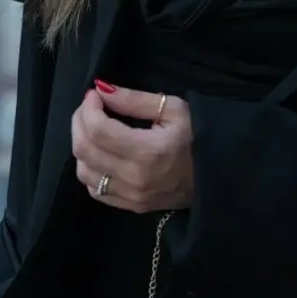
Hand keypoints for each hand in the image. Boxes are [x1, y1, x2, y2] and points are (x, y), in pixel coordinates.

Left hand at [71, 83, 193, 212]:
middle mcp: (135, 178)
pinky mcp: (131, 207)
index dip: (89, 108)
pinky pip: (95, 190)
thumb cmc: (198, 137)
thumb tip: (102, 90)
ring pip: (84, 172)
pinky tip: (101, 153)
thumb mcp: (173, 109)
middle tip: (89, 106)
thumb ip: (135, 100)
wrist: (216, 177)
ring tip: (94, 128)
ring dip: (82, 145)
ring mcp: (131, 196)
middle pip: (85, 150)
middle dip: (80, 121)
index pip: (99, 130)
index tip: (94, 94)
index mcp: (148, 152)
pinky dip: (90, 169)